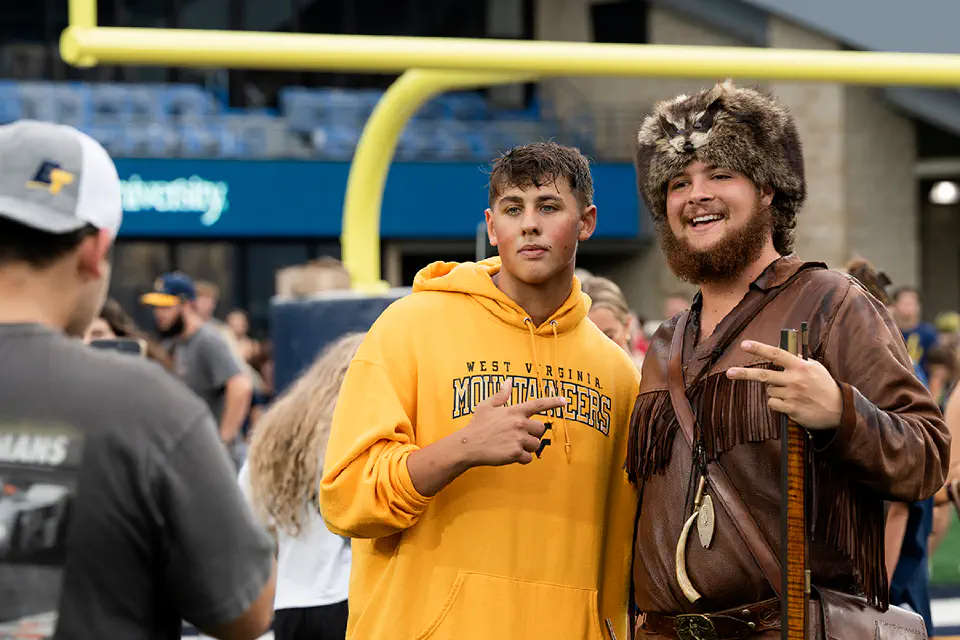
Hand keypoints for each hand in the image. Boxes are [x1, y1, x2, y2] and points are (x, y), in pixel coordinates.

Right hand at [459, 379, 567, 466]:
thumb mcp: (486, 406)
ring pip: (536, 445)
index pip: (538, 404)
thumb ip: (501, 395)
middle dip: (533, 434)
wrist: (468, 445)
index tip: (565, 401)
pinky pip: (528, 458)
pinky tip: (511, 456)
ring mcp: (518, 439)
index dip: (553, 402)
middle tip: (520, 436)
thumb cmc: (477, 425)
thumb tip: (509, 381)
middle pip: (541, 429)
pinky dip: (522, 459)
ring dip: (528, 447)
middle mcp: (519, 424)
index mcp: (514, 411)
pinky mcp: (515, 453)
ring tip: (513, 446)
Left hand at [725, 340, 842, 430]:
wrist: (839, 410)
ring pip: (768, 390)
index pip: (776, 354)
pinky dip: (776, 403)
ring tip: (791, 393)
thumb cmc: (824, 386)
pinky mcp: (791, 409)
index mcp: (800, 366)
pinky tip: (789, 403)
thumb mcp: (815, 368)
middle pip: (763, 375)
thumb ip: (797, 360)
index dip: (759, 348)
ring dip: (774, 391)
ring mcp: (792, 395)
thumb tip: (779, 350)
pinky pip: (772, 403)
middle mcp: (794, 379)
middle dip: (744, 374)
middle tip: (729, 373)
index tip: (744, 345)